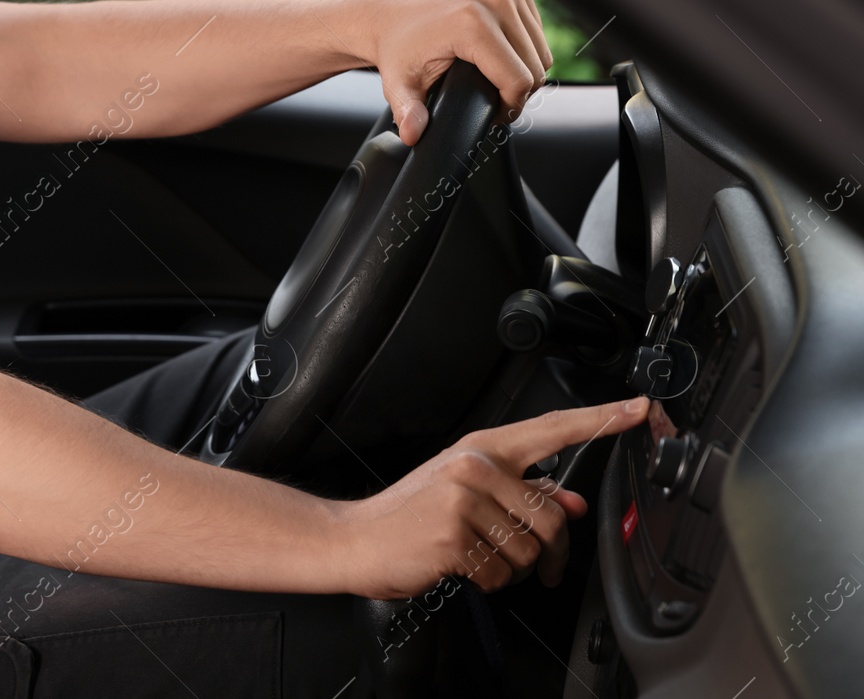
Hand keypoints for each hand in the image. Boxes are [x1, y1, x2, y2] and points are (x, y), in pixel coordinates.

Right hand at [327, 396, 649, 599]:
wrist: (356, 539)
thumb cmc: (410, 516)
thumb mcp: (466, 494)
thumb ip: (523, 494)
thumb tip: (572, 505)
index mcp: (482, 449)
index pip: (554, 429)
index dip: (601, 419)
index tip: (638, 409)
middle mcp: (475, 467)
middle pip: (551, 519)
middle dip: (551, 556)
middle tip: (541, 570)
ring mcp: (464, 501)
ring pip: (530, 553)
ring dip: (512, 571)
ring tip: (479, 559)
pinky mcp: (454, 537)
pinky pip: (500, 575)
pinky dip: (488, 584)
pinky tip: (462, 569)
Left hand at [346, 0, 554, 145]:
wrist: (394, 16)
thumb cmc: (399, 50)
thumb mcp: (400, 85)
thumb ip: (408, 112)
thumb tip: (412, 134)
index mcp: (472, 23)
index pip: (519, 79)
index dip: (510, 106)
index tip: (493, 114)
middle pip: (535, 66)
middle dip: (518, 91)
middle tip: (493, 99)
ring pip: (541, 49)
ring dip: (524, 69)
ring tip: (496, 79)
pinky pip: (538, 30)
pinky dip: (525, 48)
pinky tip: (500, 54)